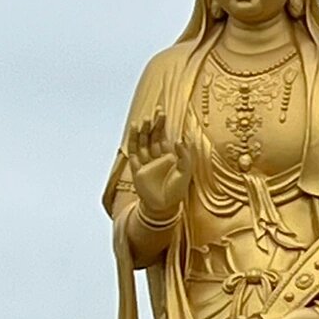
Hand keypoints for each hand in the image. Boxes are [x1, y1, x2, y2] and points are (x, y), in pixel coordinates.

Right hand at [127, 108, 194, 226]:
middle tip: (156, 112)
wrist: (164, 206)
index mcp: (169, 156)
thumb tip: (179, 138)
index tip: (162, 112)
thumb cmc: (177, 190)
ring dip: (143, 131)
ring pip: (143, 142)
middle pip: (153, 137)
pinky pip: (134, 152)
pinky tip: (134, 130)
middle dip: (154, 124)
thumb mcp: (186, 171)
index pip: (164, 136)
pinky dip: (133, 141)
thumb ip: (184, 155)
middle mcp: (157, 157)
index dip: (162, 125)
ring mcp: (146, 162)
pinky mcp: (137, 169)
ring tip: (144, 119)